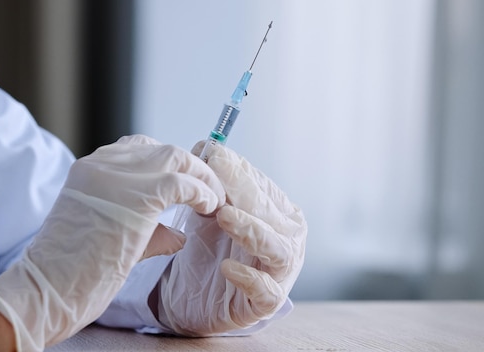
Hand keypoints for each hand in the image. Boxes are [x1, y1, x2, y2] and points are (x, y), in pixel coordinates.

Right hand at [0, 135, 224, 350]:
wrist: (45, 290)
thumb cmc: (71, 273)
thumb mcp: (107, 236)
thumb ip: (146, 228)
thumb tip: (177, 234)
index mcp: (89, 169)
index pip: (140, 150)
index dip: (169, 165)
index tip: (187, 184)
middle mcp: (102, 164)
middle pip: (163, 150)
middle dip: (192, 169)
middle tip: (209, 192)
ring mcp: (118, 176)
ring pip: (177, 158)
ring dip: (202, 179)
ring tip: (213, 201)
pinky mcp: (137, 197)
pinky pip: (184, 182)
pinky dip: (202, 193)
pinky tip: (207, 208)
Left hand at [157, 142, 306, 335]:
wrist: (195, 297)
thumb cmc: (210, 249)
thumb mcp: (209, 211)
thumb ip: (212, 182)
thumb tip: (207, 145)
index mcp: (281, 214)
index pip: (265, 188)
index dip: (241, 171)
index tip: (214, 153)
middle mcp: (288, 241)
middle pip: (272, 215)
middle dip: (245, 192)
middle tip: (217, 172)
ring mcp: (281, 273)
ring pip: (276, 249)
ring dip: (251, 230)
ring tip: (223, 216)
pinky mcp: (266, 303)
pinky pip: (266, 291)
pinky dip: (249, 278)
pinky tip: (227, 268)